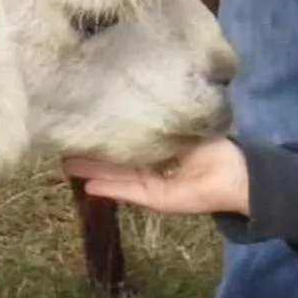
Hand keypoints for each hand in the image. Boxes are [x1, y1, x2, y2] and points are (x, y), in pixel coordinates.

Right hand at [63, 138, 249, 215]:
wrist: (235, 173)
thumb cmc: (213, 145)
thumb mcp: (183, 125)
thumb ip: (161, 120)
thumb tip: (135, 99)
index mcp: (156, 145)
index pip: (125, 138)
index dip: (104, 131)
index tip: (81, 121)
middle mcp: (149, 164)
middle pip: (114, 158)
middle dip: (90, 151)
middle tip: (62, 142)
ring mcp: (150, 183)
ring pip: (116, 174)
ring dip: (92, 169)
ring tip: (65, 163)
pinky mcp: (155, 198)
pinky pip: (128, 191)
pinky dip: (109, 187)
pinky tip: (87, 183)